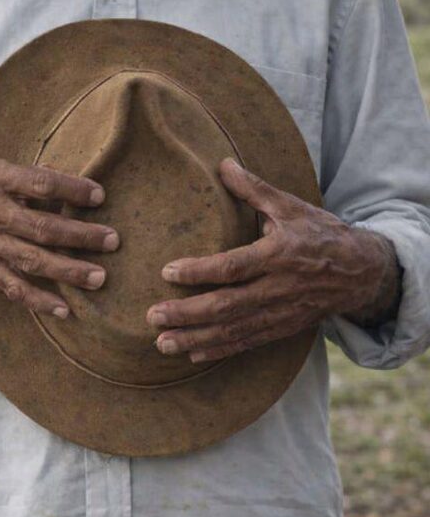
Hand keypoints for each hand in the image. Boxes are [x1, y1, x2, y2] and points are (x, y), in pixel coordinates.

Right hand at [0, 155, 118, 316]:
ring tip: (98, 277)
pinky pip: (13, 287)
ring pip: (32, 261)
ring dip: (67, 271)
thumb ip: (22, 175)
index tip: (99, 196)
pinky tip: (65, 309)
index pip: (38, 184)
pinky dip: (39, 301)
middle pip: (41, 228)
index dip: (70, 190)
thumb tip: (66, 185)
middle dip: (80, 236)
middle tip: (112, 240)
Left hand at [146, 158, 398, 362]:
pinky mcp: (282, 328)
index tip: (167, 271)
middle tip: (152, 316)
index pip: (233, 266)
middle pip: (227, 305)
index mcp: (279, 254)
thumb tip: (223, 164)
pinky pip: (247, 342)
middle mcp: (278, 287)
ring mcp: (281, 312)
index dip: (199, 271)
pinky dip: (219, 349)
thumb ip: (254, 189)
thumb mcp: (292, 206)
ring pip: (233, 329)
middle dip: (187, 313)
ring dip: (195, 338)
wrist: (363, 271)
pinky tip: (192, 353)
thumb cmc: (321, 234)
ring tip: (161, 342)